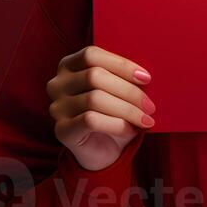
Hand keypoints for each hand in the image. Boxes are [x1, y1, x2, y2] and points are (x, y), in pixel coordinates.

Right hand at [47, 45, 154, 169]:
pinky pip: (91, 120)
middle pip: (94, 76)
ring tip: (145, 119)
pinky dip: (117, 124)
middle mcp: (57, 84)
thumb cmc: (113, 113)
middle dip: (128, 91)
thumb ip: (123, 76)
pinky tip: (131, 129)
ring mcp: (57, 107)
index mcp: (68, 65)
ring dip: (127, 110)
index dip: (121, 64)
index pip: (91, 55)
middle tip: (150, 105)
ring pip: (94, 99)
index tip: (146, 78)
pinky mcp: (61, 130)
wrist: (103, 150)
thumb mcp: (117, 90)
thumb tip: (144, 74)